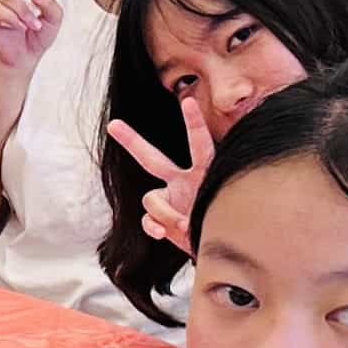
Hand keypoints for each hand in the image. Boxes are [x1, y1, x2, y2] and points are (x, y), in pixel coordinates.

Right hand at [107, 92, 219, 254]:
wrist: (223, 246)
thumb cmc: (234, 224)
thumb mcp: (224, 213)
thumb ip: (197, 213)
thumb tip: (172, 224)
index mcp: (204, 171)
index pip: (198, 143)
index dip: (193, 122)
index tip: (186, 101)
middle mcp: (182, 180)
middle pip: (151, 158)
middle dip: (131, 141)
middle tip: (113, 125)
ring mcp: (170, 198)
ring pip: (150, 199)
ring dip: (165, 214)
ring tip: (186, 226)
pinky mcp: (162, 219)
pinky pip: (147, 219)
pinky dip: (154, 226)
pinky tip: (164, 233)